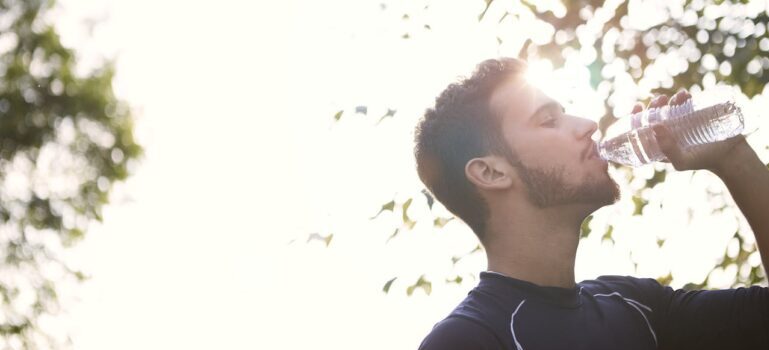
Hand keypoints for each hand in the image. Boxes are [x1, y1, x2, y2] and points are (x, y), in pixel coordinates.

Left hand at [632, 90, 747, 172]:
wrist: (730, 155)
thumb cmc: (703, 161)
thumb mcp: (682, 161)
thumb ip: (667, 149)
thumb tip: (654, 126)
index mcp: (659, 145)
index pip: (641, 130)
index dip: (636, 118)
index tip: (637, 107)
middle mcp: (668, 134)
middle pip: (654, 116)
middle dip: (653, 106)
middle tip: (659, 99)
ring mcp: (681, 125)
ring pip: (668, 108)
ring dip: (668, 100)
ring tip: (676, 97)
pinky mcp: (695, 117)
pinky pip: (685, 104)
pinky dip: (682, 97)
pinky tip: (684, 95)